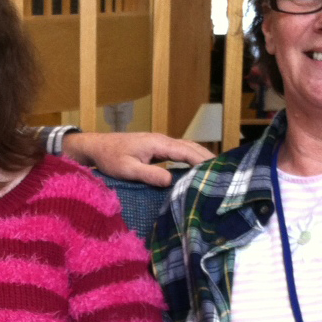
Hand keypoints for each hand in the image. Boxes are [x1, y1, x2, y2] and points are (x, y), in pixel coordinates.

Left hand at [61, 131, 213, 186]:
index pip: (187, 151)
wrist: (96, 146)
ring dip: (201, 157)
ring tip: (216, 170)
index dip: (203, 161)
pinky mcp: (156, 147)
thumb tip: (171, 181)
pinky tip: (197, 167)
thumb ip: (149, 174)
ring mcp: (159, 142)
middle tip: (225, 172)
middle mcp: (162, 140)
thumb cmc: (110, 158)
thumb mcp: (127, 169)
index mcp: (158, 143)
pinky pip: (179, 151)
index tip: (217, 171)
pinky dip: (191, 157)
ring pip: (187, 147)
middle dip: (208, 158)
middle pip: (191, 147)